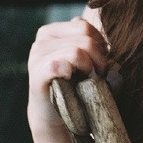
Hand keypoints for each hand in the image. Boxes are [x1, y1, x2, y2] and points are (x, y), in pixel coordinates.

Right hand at [27, 12, 109, 132]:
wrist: (54, 116)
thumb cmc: (73, 85)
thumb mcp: (82, 58)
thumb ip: (88, 41)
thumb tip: (105, 38)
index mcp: (52, 31)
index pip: (84, 26)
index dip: (100, 44)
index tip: (100, 63)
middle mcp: (41, 40)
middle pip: (85, 37)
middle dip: (99, 57)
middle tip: (98, 74)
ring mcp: (37, 56)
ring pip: (78, 51)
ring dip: (89, 68)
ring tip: (86, 79)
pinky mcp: (37, 73)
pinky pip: (62, 65)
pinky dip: (72, 74)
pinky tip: (71, 82)